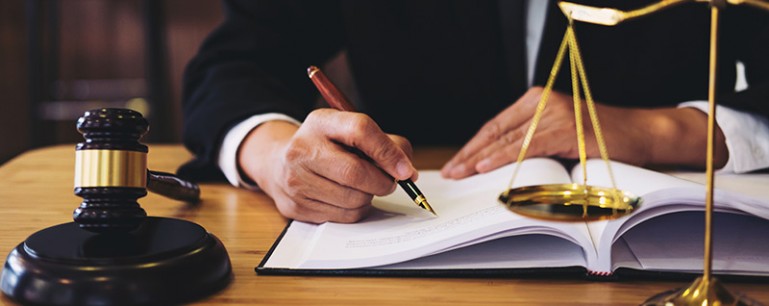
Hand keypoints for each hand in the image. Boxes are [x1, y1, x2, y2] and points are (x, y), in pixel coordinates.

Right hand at [238, 108, 416, 222]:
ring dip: (370, 197)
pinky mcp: (296, 207)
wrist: (278, 164)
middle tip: (390, 182)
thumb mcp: (349, 131)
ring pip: (353, 199)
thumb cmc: (326, 147)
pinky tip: (348, 198)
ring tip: (363, 187)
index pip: (360, 130)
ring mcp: (296, 181)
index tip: (406, 169)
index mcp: (320, 123)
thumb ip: (383, 143)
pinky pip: (344, 216)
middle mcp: (302, 150)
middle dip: (383, 182)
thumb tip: (407, 170)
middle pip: (356, 172)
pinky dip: (356, 210)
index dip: (388, 152)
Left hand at [441, 87, 726, 178]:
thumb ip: (531, 140)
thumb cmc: (600, 138)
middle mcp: (542, 103)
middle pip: (496, 131)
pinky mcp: (566, 128)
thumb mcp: (558, 135)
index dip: (473, 145)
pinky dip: (504, 157)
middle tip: (451, 171)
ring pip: (508, 139)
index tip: (456, 162)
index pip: (496, 125)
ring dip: (480, 158)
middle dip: (470, 153)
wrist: (640, 134)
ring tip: (461, 172)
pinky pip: (527, 146)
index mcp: (537, 101)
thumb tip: (496, 163)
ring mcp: (554, 114)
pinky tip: (485, 166)